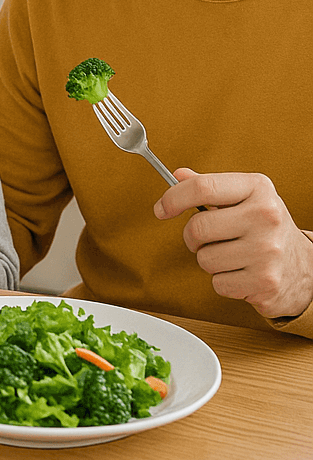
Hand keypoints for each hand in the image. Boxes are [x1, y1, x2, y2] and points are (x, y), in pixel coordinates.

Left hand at [156, 167, 312, 318]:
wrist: (305, 267)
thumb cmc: (266, 228)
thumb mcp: (245, 198)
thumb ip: (210, 187)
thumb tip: (178, 175)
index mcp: (257, 188)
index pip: (202, 187)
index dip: (173, 198)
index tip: (161, 209)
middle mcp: (266, 216)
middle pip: (197, 228)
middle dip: (193, 237)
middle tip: (210, 239)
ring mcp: (268, 250)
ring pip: (204, 259)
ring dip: (210, 260)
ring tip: (232, 255)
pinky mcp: (266, 282)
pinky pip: (218, 283)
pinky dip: (223, 281)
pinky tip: (242, 272)